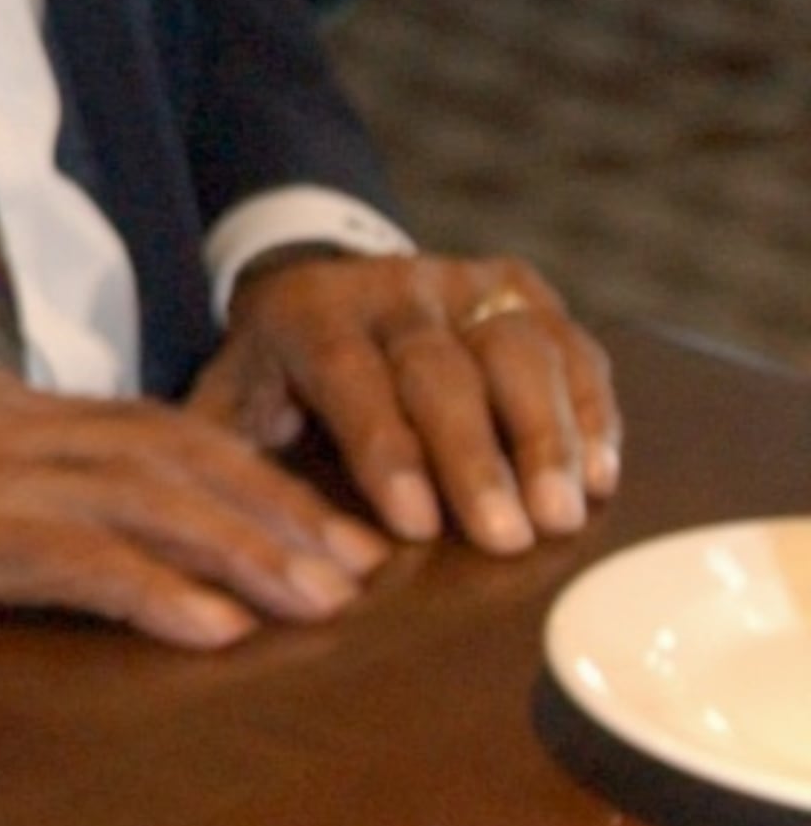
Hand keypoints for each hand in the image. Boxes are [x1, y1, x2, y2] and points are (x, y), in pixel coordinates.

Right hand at [0, 359, 390, 670]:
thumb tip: (88, 552)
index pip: (148, 428)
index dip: (249, 476)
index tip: (325, 528)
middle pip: (169, 453)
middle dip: (278, 511)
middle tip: (363, 571)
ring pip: (142, 497)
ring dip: (246, 553)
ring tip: (324, 604)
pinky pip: (71, 556)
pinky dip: (156, 591)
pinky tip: (215, 632)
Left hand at [192, 246, 617, 557]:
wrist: (320, 288)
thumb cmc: (276, 376)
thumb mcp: (231, 402)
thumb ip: (226, 459)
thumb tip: (230, 543)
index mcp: (309, 313)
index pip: (351, 377)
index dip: (388, 450)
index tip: (417, 527)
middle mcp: (391, 287)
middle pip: (444, 369)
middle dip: (479, 458)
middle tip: (508, 541)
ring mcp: (462, 282)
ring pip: (520, 350)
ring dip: (548, 438)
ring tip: (563, 517)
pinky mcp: (519, 290)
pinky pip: (568, 346)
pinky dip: (591, 410)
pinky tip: (599, 477)